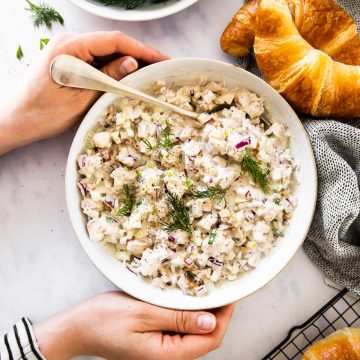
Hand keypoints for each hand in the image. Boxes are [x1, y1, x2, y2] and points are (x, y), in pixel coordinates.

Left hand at [0, 31, 167, 154]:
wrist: (15, 121)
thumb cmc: (43, 113)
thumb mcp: (81, 98)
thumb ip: (107, 78)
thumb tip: (133, 62)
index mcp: (70, 47)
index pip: (115, 41)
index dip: (142, 50)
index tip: (163, 59)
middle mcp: (69, 43)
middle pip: (112, 44)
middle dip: (138, 55)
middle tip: (161, 67)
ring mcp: (68, 51)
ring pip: (105, 52)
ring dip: (127, 62)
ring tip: (149, 73)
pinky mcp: (68, 61)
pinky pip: (96, 60)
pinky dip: (113, 68)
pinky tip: (126, 77)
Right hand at [34, 292, 234, 359]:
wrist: (79, 327)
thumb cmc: (104, 320)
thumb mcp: (142, 314)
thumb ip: (177, 319)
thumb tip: (211, 322)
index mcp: (167, 354)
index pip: (210, 339)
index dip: (224, 317)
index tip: (230, 295)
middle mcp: (168, 354)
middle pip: (205, 336)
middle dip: (217, 312)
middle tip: (220, 286)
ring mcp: (162, 347)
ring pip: (194, 330)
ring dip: (203, 310)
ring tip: (206, 287)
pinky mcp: (157, 337)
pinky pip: (180, 326)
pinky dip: (188, 311)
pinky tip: (186, 295)